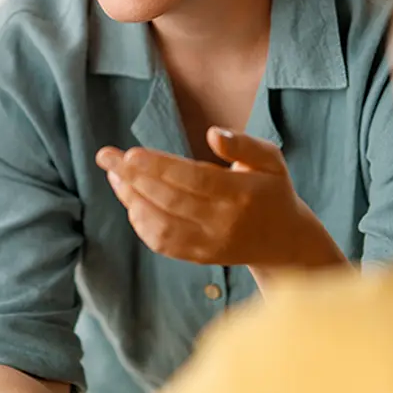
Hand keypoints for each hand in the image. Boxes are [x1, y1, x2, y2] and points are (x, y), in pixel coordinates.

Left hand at [96, 127, 344, 270]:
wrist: (285, 242)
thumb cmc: (272, 191)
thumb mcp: (271, 160)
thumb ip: (244, 145)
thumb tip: (213, 134)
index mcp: (242, 194)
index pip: (194, 179)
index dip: (160, 167)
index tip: (130, 153)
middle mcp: (224, 223)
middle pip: (170, 200)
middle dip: (133, 178)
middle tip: (106, 156)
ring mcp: (210, 244)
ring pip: (161, 226)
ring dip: (131, 200)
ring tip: (114, 175)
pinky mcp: (200, 257)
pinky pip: (163, 243)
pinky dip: (141, 222)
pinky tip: (130, 199)